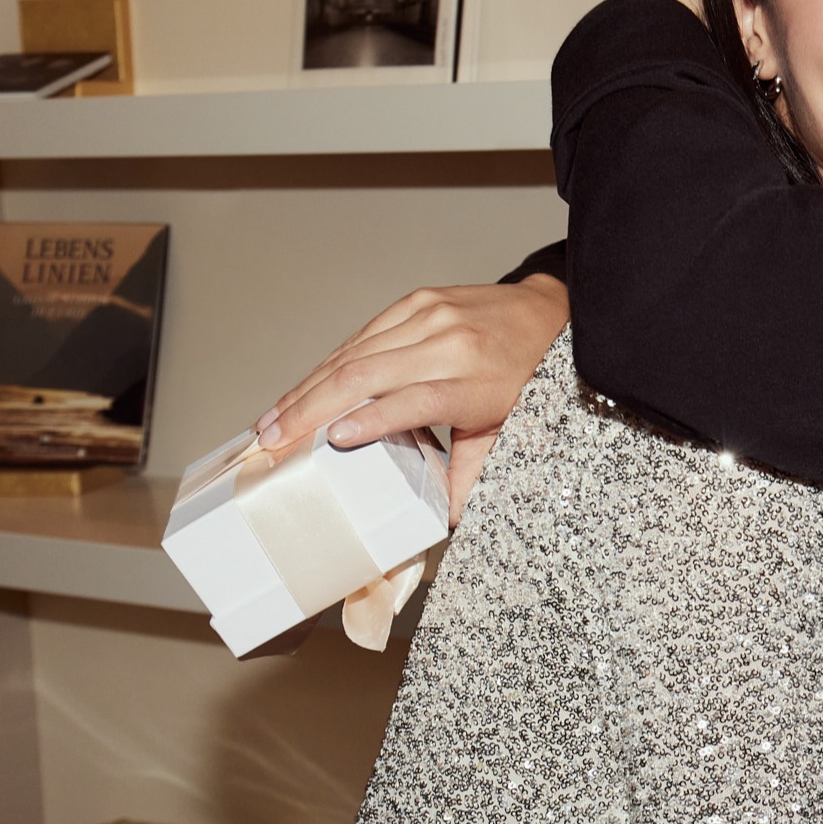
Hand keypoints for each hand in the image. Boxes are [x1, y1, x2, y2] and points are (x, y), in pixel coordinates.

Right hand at [255, 275, 568, 523]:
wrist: (550, 314)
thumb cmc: (526, 380)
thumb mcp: (505, 435)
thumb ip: (467, 476)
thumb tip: (436, 523)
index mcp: (474, 382)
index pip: (415, 400)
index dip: (372, 421)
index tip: (334, 442)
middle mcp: (449, 343)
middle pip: (368, 375)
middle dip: (312, 409)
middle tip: (273, 439)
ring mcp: (430, 315)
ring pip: (355, 353)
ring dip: (306, 388)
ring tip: (272, 419)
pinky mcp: (417, 300)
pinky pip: (363, 335)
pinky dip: (327, 364)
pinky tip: (301, 387)